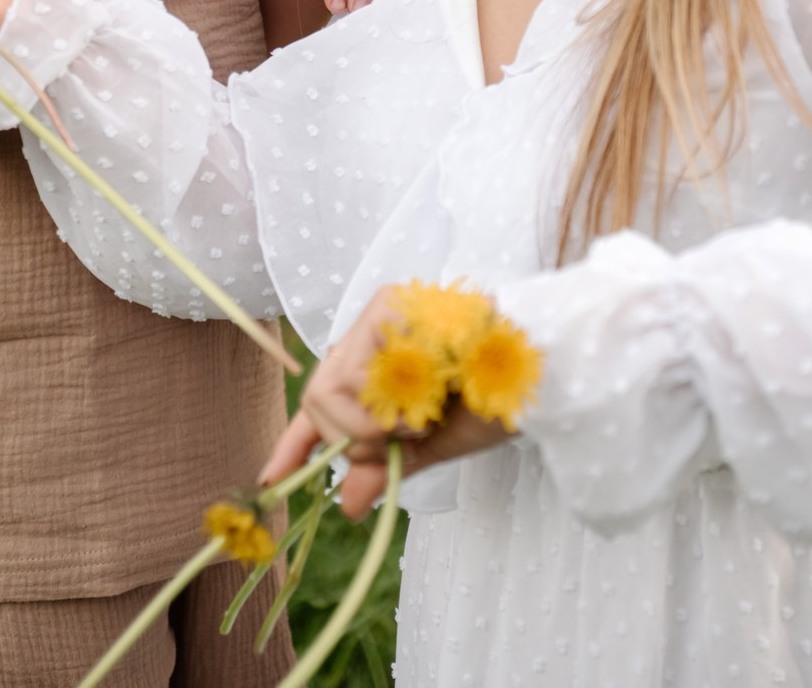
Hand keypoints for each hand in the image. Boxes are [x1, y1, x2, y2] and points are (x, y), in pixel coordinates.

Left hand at [258, 285, 510, 519]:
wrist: (540, 368)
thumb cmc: (494, 400)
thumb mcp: (432, 443)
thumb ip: (386, 465)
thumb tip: (349, 504)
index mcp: (380, 360)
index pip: (322, 401)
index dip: (295, 443)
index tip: (271, 478)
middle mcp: (371, 331)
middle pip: (319, 399)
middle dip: (353, 439)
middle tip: (404, 439)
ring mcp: (378, 314)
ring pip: (332, 393)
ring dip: (373, 427)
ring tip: (425, 415)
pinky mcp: (390, 307)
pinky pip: (360, 380)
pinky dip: (388, 408)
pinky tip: (427, 395)